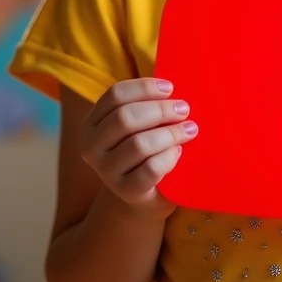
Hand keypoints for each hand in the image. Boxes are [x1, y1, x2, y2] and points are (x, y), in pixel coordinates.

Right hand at [80, 78, 197, 211]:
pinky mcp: (126, 191)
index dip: (144, 88)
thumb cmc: (146, 150)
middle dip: (160, 110)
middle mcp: (92, 147)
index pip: (115, 95)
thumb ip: (149, 104)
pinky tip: (178, 152)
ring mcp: (106, 172)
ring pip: (139, 144)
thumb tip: (173, 86)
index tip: (170, 88)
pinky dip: (169, 157)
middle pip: (125, 118)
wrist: (145, 194)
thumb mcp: (141, 125)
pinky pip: (151, 169)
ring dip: (170, 133)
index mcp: (92, 124)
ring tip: (189, 130)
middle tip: (184, 110)